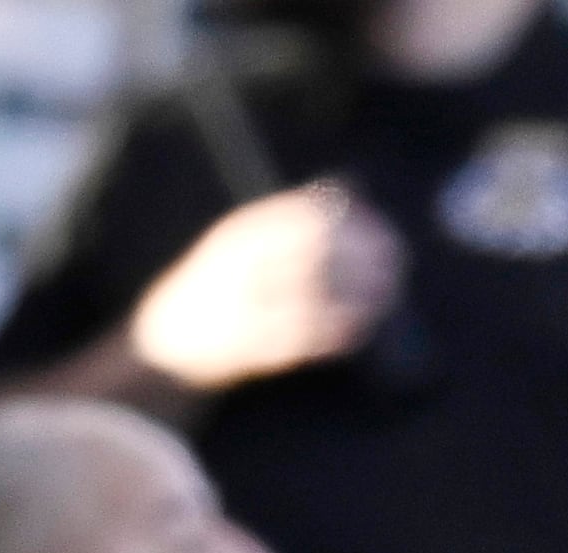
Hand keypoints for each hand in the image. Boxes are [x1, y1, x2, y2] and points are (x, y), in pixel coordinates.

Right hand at [129, 181, 402, 391]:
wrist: (172, 334)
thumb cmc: (221, 281)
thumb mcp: (246, 239)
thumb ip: (291, 219)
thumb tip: (347, 192)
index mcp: (240, 236)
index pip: (304, 220)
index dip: (350, 224)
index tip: (383, 230)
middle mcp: (239, 268)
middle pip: (313, 257)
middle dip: (361, 260)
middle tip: (395, 262)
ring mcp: (242, 306)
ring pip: (313, 299)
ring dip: (356, 298)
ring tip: (387, 295)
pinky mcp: (248, 345)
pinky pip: (302, 339)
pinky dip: (335, 333)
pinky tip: (360, 328)